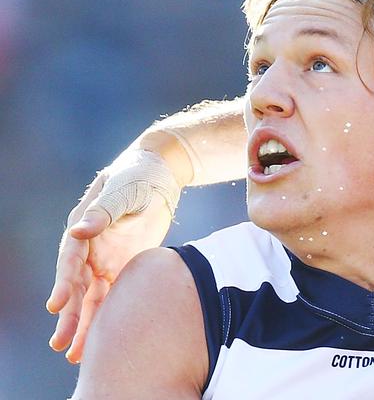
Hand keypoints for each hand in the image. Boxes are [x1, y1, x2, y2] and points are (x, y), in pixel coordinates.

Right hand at [46, 150, 180, 362]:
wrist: (158, 176)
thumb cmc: (137, 178)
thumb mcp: (123, 191)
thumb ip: (104, 211)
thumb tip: (78, 231)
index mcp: (84, 227)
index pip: (70, 259)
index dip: (63, 283)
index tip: (57, 305)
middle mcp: (89, 248)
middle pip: (77, 286)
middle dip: (70, 315)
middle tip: (62, 343)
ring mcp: (105, 259)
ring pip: (92, 297)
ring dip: (84, 324)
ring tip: (74, 355)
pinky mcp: (123, 267)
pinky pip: (114, 296)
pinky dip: (108, 317)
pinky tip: (100, 341)